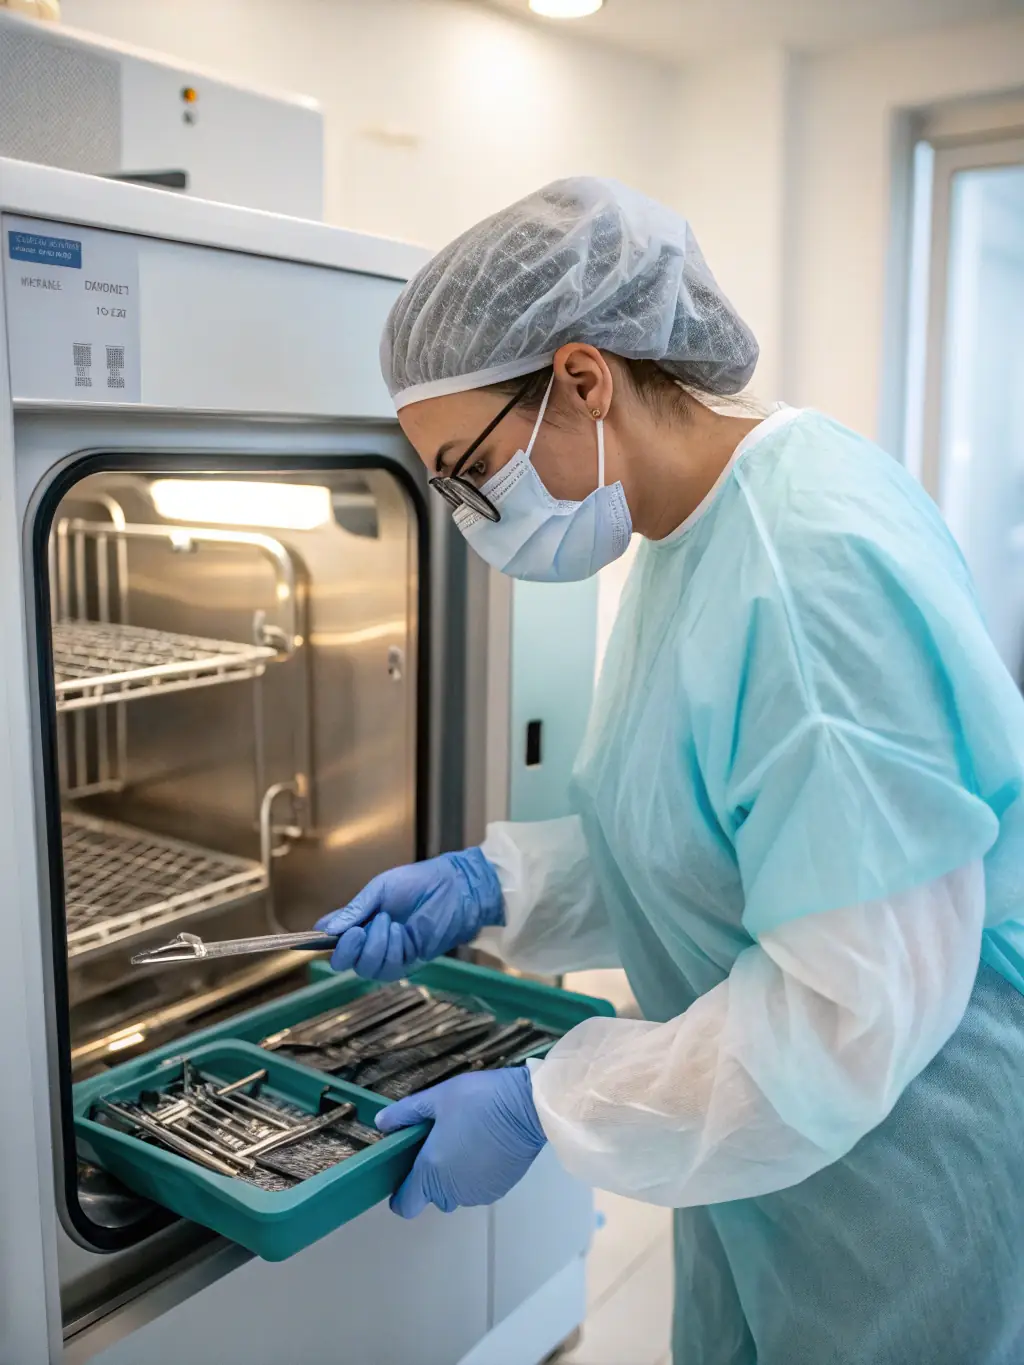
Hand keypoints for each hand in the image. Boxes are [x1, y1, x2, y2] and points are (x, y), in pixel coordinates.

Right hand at [315, 848, 503, 979]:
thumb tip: (326, 929)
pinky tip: (401, 931)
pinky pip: (388, 967)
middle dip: (348, 948)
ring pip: (365, 968)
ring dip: (374, 945)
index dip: (319, 940)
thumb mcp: (380, 889)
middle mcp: (369, 941)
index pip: (330, 938)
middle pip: (344, 962)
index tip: (319, 935)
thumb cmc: (419, 883)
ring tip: (389, 921)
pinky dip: (390, 949)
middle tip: (359, 930)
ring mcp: (388, 953)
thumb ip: (354, 910)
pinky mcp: (408, 962)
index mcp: (359, 920)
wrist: (453, 889)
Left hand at [375, 1068, 546, 1217]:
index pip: (405, 1204)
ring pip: (456, 1193)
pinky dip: (476, 1174)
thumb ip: (406, 1113)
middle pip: (432, 1197)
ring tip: (465, 1141)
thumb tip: (381, 1123)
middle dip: (431, 1177)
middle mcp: (453, 1190)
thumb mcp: (437, 1098)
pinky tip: (484, 1147)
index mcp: (432, 1170)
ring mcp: (478, 1193)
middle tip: (439, 1144)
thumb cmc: (478, 1100)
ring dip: (455, 1176)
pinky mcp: (499, 1189)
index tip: (405, 1172)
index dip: (401, 1193)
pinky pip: (478, 1188)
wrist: (527, 1107)